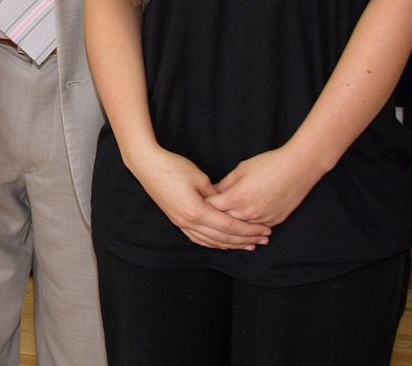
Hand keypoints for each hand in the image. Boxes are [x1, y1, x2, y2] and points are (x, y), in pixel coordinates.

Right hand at [125, 145, 269, 250]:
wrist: (146, 165)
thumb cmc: (173, 167)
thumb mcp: (199, 177)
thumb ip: (215, 195)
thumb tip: (226, 206)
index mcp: (196, 211)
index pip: (229, 226)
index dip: (248, 230)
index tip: (264, 230)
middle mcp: (188, 221)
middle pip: (222, 238)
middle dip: (245, 239)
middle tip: (263, 239)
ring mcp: (181, 223)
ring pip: (210, 241)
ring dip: (231, 244)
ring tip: (248, 244)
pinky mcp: (176, 220)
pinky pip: (198, 238)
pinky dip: (213, 243)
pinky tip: (223, 243)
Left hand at [208, 145, 323, 228]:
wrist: (298, 168)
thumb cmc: (269, 164)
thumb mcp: (241, 170)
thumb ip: (225, 184)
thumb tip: (211, 193)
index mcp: (237, 198)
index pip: (212, 208)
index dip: (204, 205)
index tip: (197, 202)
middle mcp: (249, 212)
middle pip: (224, 222)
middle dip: (214, 218)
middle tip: (205, 216)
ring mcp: (263, 219)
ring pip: (241, 229)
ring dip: (232, 227)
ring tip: (222, 226)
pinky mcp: (275, 221)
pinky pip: (256, 228)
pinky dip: (248, 228)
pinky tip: (243, 227)